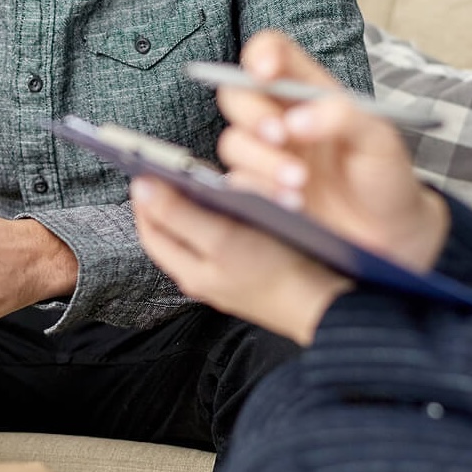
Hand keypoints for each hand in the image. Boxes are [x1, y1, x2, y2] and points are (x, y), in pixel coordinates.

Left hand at [131, 176, 352, 344]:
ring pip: (198, 231)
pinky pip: (225, 236)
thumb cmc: (279, 274)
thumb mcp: (222, 239)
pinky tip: (235, 201)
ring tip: (201, 180)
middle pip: (171, 229)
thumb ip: (178, 214)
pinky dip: (223, 216)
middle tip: (171, 167)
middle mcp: (203, 276)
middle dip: (168, 197)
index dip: (146, 195)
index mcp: (189, 271)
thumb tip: (141, 187)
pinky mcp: (251, 270)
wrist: (330, 306)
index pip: (150, 227)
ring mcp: (227, 275)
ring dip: (195, 204)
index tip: (146, 165)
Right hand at [215, 30, 450, 272]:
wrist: (388, 235)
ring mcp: (265, 155)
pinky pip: (236, 183)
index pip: (272, 53)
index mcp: (308, 91)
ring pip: (232, 141)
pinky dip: (261, 191)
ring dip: (262, 161)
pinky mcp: (257, 189)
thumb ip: (345, 117)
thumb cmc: (384, 176)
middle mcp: (279, 117)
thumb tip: (296, 121)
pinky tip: (292, 204)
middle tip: (281, 137)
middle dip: (254, 115)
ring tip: (299, 184)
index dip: (260, 54)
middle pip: (236, 94)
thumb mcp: (380, 140)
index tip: (264, 73)